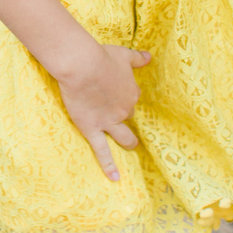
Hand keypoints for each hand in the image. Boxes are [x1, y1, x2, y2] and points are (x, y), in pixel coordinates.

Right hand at [57, 40, 150, 180]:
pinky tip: (115, 177)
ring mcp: (109, 122)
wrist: (83, 66)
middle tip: (121, 118)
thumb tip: (149, 57)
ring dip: (129, 142)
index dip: (124, 96)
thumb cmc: (101, 56)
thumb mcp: (124, 54)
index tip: (116, 93)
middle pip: (128, 117)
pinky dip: (109, 165)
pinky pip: (103, 151)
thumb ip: (138, 58)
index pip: (132, 98)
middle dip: (125, 117)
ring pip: (124, 137)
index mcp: (131, 92)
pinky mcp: (93, 129)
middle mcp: (124, 110)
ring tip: (130, 145)